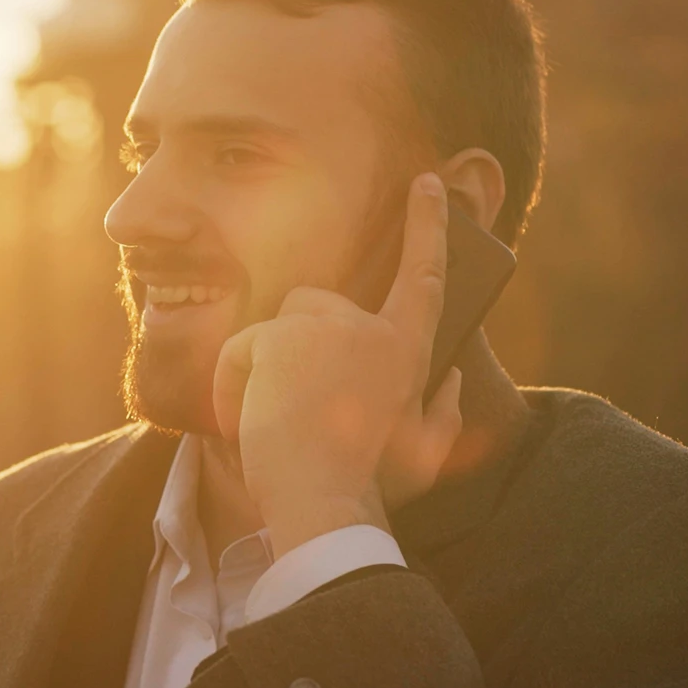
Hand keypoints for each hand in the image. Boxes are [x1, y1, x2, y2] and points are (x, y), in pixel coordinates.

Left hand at [211, 173, 464, 555]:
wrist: (322, 504)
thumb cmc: (371, 486)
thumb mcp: (426, 454)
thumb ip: (445, 410)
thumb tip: (452, 374)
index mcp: (410, 351)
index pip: (425, 275)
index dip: (428, 226)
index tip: (428, 183)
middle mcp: (370, 328)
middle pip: (318, 307)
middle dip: (299, 347)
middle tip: (299, 405)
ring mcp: (324, 328)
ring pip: (275, 328)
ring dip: (266, 367)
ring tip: (275, 421)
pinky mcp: (278, 337)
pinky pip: (242, 349)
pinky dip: (235, 383)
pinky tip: (247, 420)